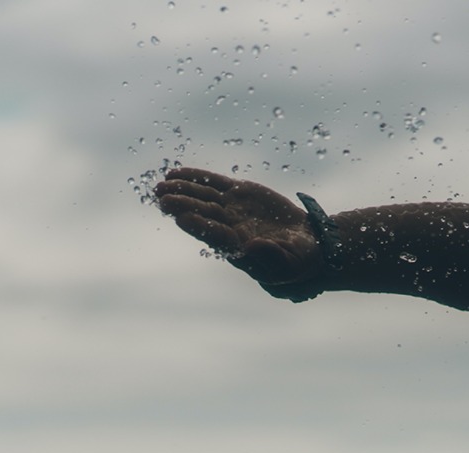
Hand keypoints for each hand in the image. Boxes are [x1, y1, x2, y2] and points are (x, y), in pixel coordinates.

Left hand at [155, 168, 321, 292]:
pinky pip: (213, 184)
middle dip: (182, 206)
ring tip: (162, 184)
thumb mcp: (292, 263)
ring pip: (203, 198)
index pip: (217, 236)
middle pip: (203, 215)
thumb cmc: (299, 259)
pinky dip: (195, 177)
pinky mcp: (237, 194)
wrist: (307, 242)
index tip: (182, 218)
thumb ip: (273, 257)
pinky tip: (175, 173)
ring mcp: (231, 210)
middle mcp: (230, 228)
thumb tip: (253, 246)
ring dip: (182, 191)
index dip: (200, 227)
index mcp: (240, 247)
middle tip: (162, 197)